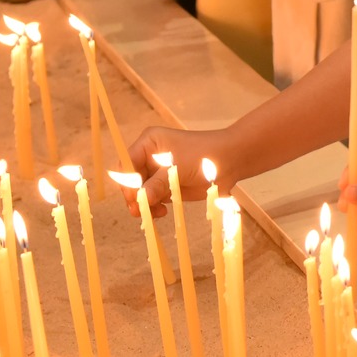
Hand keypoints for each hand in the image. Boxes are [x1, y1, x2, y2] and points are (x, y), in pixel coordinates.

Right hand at [121, 124, 236, 215]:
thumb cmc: (203, 155)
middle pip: (130, 180)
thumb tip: (140, 200)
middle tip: (140, 209)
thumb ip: (157, 184)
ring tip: (153, 213)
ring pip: (140, 192)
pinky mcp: (166, 187)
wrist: (230, 162)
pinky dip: (153, 207)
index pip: (127, 163)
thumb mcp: (177, 168)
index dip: (127, 181)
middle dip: (134, 196)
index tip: (134, 196)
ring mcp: (157, 173)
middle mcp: (149, 156)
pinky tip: (161, 212)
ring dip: (143, 204)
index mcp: (148, 143)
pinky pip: (152, 200)